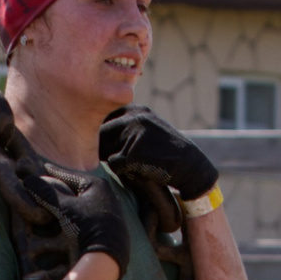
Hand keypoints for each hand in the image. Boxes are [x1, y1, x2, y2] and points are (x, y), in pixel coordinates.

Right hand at [51, 173, 128, 279]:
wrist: (107, 254)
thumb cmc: (86, 226)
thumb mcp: (63, 207)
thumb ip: (47, 193)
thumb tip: (29, 180)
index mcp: (96, 184)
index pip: (69, 175)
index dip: (54, 172)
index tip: (43, 168)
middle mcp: (106, 192)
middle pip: (78, 186)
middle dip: (63, 185)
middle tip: (49, 183)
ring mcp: (110, 208)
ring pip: (84, 198)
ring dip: (71, 198)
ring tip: (59, 199)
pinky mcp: (111, 223)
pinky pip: (90, 210)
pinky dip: (79, 209)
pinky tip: (74, 214)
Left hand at [98, 107, 218, 202]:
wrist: (190, 165)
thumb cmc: (164, 149)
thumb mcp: (147, 127)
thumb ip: (124, 125)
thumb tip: (90, 132)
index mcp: (135, 108)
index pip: (103, 118)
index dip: (101, 134)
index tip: (108, 144)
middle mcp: (134, 117)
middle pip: (100, 134)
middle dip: (102, 148)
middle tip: (115, 158)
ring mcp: (135, 133)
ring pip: (106, 151)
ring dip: (115, 160)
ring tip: (135, 162)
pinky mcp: (135, 152)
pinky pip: (115, 165)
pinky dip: (123, 171)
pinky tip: (141, 169)